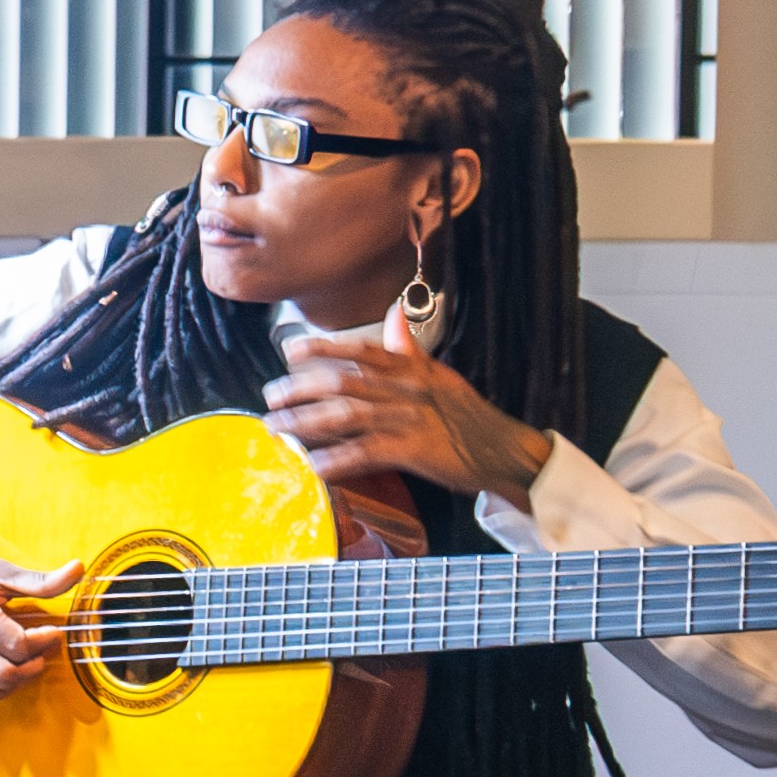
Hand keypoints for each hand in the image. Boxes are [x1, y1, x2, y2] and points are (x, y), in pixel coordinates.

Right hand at [0, 538, 72, 707]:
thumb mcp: (1, 569)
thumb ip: (40, 579)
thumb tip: (77, 570)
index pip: (17, 645)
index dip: (44, 642)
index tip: (53, 632)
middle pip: (2, 675)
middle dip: (31, 668)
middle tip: (40, 652)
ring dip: (4, 688)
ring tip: (18, 669)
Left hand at [263, 322, 543, 503]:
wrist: (506, 451)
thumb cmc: (468, 415)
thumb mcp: (440, 375)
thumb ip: (409, 349)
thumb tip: (395, 312)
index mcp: (412, 369)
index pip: (362, 351)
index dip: (323, 349)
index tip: (290, 352)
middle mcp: (408, 389)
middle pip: (344, 382)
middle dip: (301, 389)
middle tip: (270, 397)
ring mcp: (411, 419)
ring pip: (347, 415)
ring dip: (306, 422)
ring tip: (277, 428)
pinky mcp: (416, 451)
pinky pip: (367, 452)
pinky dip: (337, 459)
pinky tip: (314, 464)